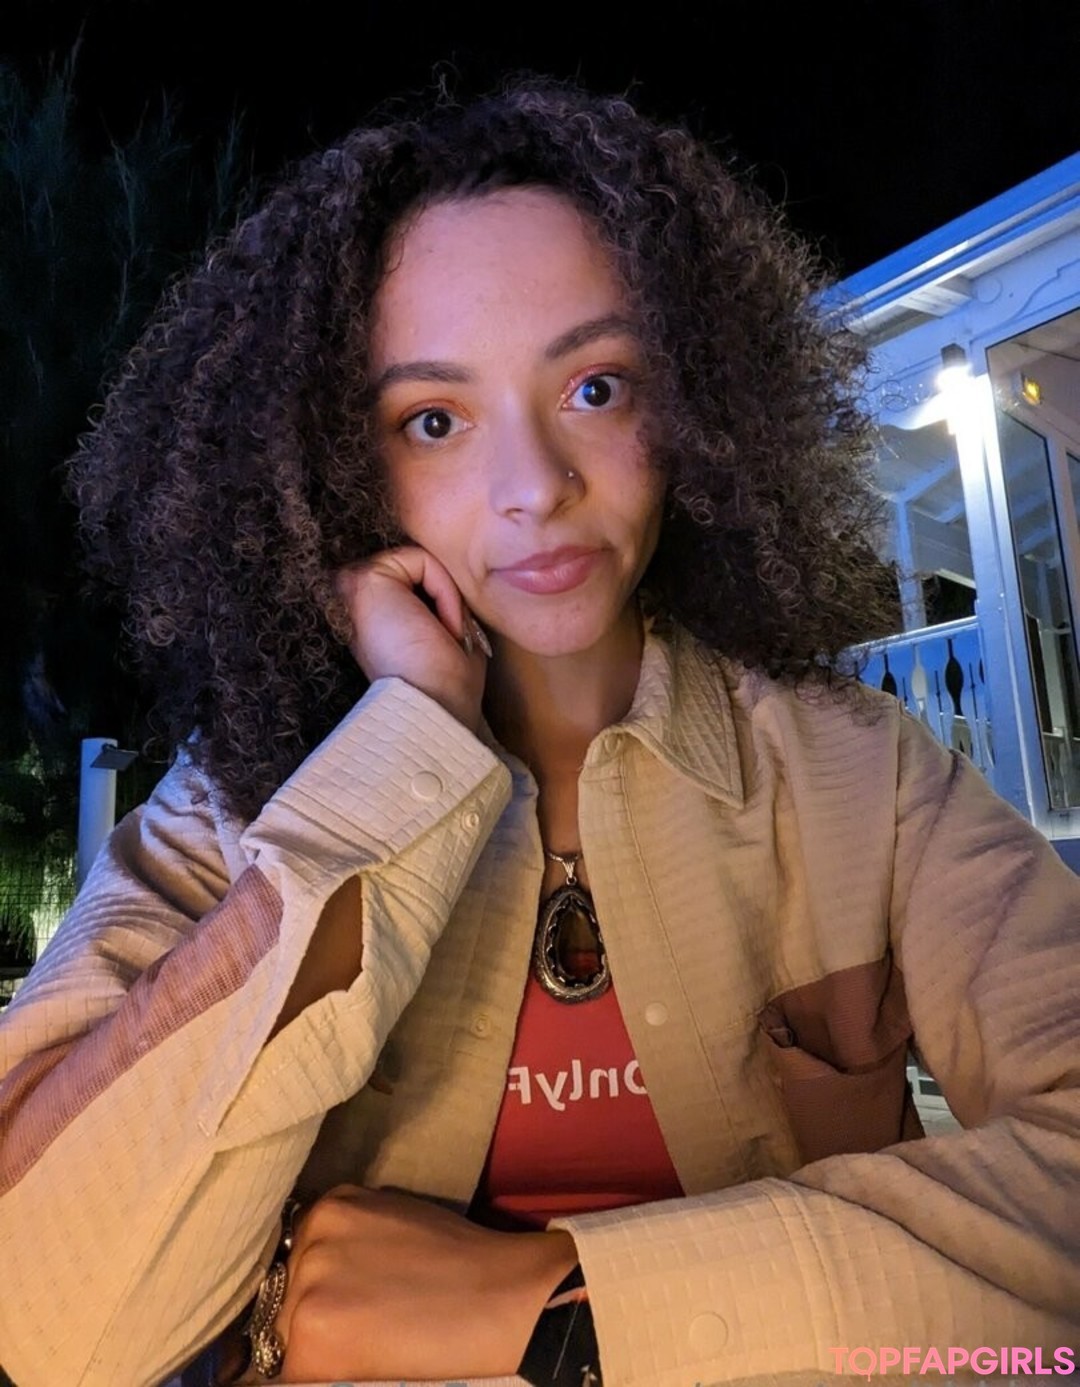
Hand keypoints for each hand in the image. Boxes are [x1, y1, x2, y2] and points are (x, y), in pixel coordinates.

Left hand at [274, 1185, 577, 1383]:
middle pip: (287, 1292)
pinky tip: (363, 1363)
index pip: (297, 1253)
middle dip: (317, 1310)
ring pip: (288, 1333)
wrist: (499, 1295)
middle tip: (365, 1321)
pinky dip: (322, 1372)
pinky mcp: (310, 1341)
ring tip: (371, 1340)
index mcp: (330, 1207)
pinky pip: (295, 1371)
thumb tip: (323, 1266)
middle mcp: (310, 1242)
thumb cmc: (459, 1258)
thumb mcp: (391, 1217)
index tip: (345, 1299)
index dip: (319, 1282)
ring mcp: (306, 1290)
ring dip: (319, 1344)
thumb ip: (349, 1234)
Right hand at [335, 546, 489, 731]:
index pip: (409, 584)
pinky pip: (420, 559)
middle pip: (413, 570)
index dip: (442, 601)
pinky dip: (445, 589)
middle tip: (450, 637)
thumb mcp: (447, 638)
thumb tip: (457, 580)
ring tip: (446, 634)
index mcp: (367, 621)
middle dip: (444, 595)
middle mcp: (351, 603)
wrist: (431, 707)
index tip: (449, 642)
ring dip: (445, 594)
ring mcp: (352, 588)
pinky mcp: (364, 579)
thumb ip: (441, 605)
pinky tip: (442, 625)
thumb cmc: (443, 687)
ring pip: (417, 563)